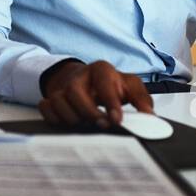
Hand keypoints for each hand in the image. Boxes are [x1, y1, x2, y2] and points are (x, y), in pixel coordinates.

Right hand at [39, 60, 153, 129]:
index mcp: (101, 69)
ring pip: (58, 102)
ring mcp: (63, 86)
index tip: (117, 120)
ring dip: (72, 118)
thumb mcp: (130, 86)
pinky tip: (68, 124)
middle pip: (75, 93)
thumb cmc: (111, 85)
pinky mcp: (50, 97)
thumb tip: (150, 118)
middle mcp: (79, 76)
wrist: (87, 79)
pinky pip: (45, 108)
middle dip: (89, 113)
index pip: (103, 82)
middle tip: (102, 126)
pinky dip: (54, 118)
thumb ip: (142, 100)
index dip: (110, 102)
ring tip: (86, 126)